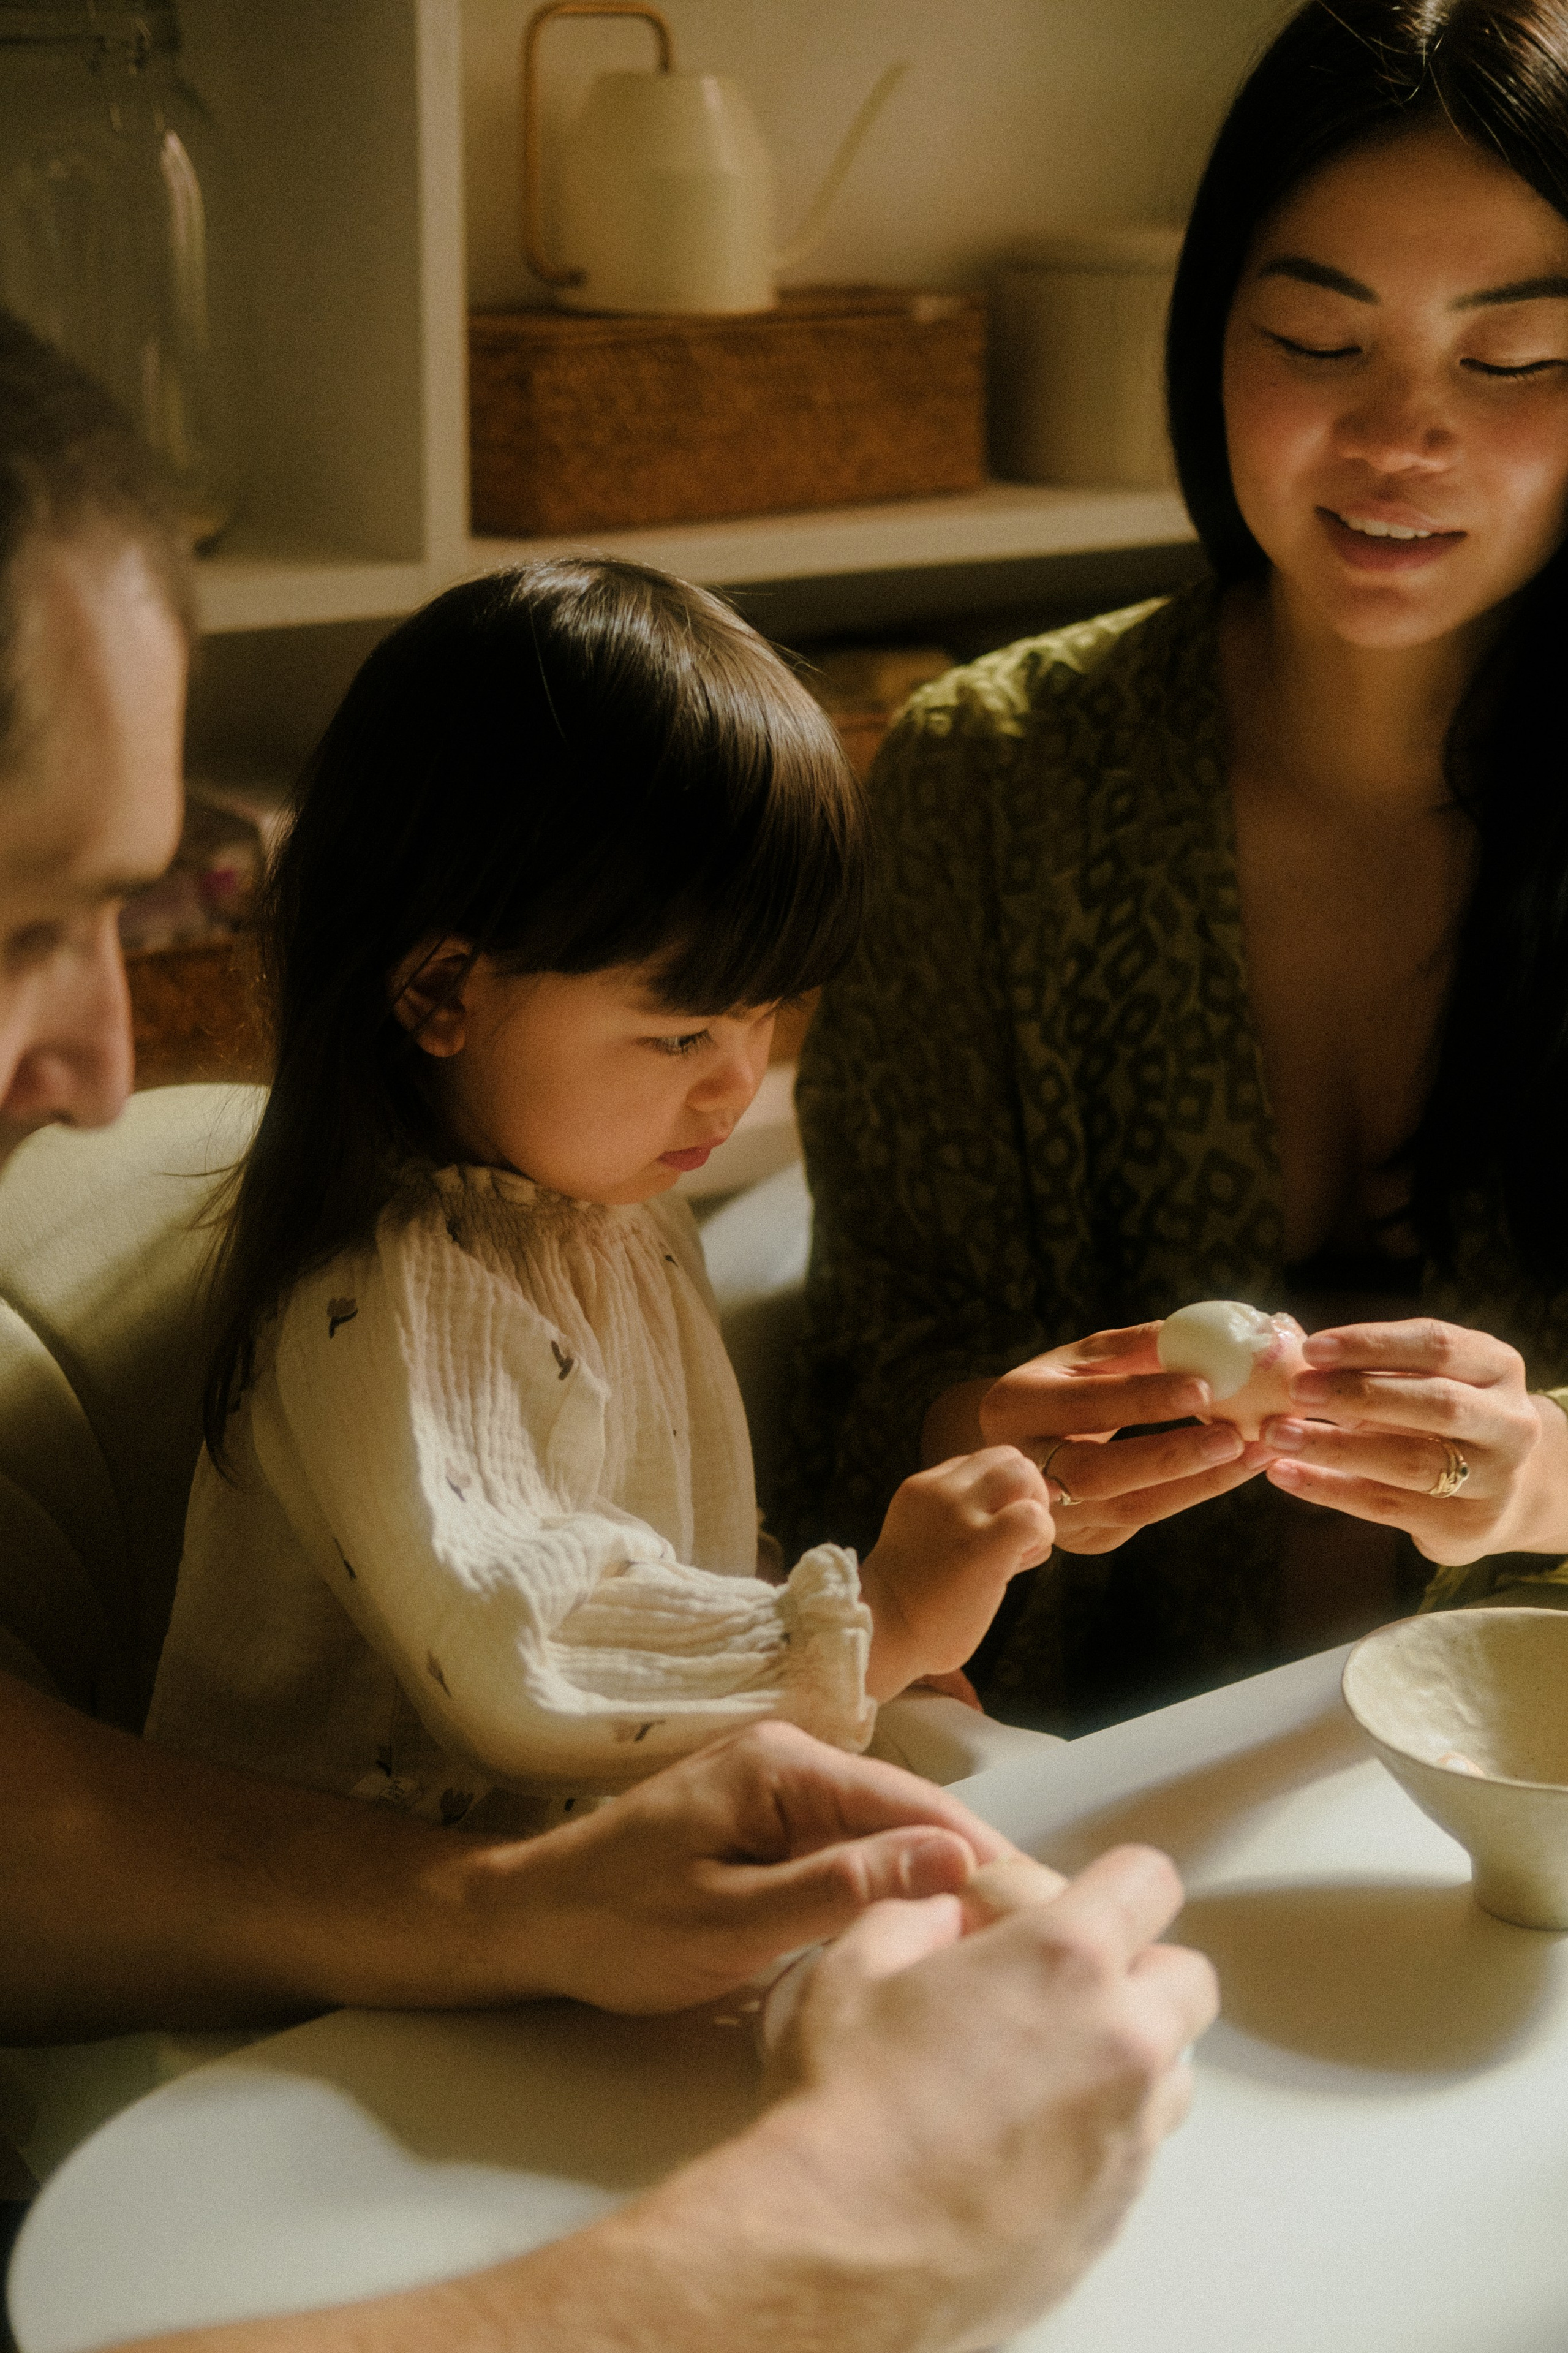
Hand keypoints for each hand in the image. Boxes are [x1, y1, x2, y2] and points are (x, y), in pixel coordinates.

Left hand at [493, 1719, 1011, 2012]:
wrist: (529, 1921)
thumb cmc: (618, 1926)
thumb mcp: (734, 1922)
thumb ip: (842, 1889)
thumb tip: (950, 1860)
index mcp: (782, 1765)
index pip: (910, 1801)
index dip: (979, 1852)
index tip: (1043, 1905)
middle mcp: (788, 1756)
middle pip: (904, 1811)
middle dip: (966, 1867)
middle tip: (1033, 1935)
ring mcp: (777, 1785)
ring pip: (881, 1830)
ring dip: (932, 1878)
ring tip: (995, 1938)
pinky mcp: (768, 1819)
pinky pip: (847, 1844)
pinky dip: (887, 1883)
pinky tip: (923, 1927)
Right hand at [761, 1844, 1217, 2347]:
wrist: (834, 2255)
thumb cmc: (841, 2112)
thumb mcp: (853, 1966)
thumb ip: (916, 1919)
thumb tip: (941, 1921)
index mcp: (1064, 1960)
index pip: (1147, 1882)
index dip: (1111, 1884)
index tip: (1078, 1901)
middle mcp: (1120, 2044)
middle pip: (1185, 1979)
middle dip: (1134, 1970)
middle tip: (1058, 1986)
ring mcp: (1127, 2137)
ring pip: (1173, 2070)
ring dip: (1126, 2054)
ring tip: (1038, 2068)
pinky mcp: (1114, 2215)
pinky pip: (1137, 2150)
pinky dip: (1099, 2131)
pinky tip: (1023, 2139)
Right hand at [859, 1446, 1054, 1698]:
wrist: (883, 1632)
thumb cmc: (910, 1600)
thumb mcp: (922, 1535)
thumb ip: (958, 1516)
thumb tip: (1018, 1510)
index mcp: (923, 1487)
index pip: (983, 1463)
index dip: (1001, 1493)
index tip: (993, 1529)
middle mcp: (940, 1491)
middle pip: (1008, 1457)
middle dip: (1027, 1491)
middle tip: (1019, 1534)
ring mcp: (960, 1515)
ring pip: (1023, 1475)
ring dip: (1036, 1510)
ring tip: (1021, 1548)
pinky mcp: (983, 1547)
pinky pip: (1033, 1518)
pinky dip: (1041, 1536)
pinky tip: (1023, 1562)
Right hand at [975, 1322, 1265, 1554]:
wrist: (1010, 1447)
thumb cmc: (1055, 1389)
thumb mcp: (1077, 1358)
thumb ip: (1131, 1348)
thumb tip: (1198, 1332)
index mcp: (1017, 1405)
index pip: (1086, 1404)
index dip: (1145, 1398)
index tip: (1204, 1386)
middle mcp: (1025, 1466)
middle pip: (1100, 1473)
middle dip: (1172, 1458)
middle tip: (1236, 1438)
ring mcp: (1052, 1513)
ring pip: (1130, 1510)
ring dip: (1199, 1484)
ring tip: (1256, 1455)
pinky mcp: (1084, 1540)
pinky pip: (1142, 1520)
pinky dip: (1190, 1494)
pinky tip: (1232, 1470)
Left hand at [1260, 1318, 1567, 1565]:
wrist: (1501, 1493)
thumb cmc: (1441, 1420)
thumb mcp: (1427, 1382)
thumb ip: (1376, 1367)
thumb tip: (1290, 1347)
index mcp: (1498, 1368)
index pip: (1437, 1345)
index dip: (1373, 1344)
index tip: (1312, 1348)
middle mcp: (1509, 1423)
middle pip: (1436, 1403)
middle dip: (1359, 1394)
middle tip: (1295, 1390)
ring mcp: (1494, 1478)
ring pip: (1411, 1461)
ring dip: (1334, 1447)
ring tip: (1276, 1436)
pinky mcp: (1465, 1525)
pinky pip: (1386, 1504)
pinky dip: (1328, 1489)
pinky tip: (1284, 1474)